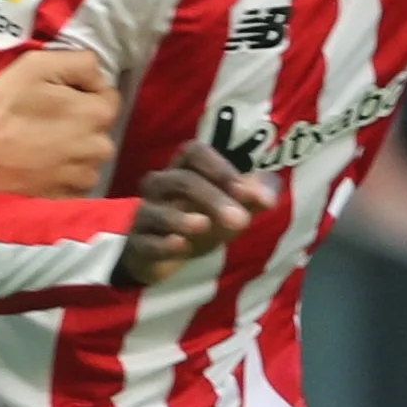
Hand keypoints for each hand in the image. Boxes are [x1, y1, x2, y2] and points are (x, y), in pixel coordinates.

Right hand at [0, 44, 120, 198]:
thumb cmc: (1, 109)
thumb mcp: (38, 66)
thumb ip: (80, 63)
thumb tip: (97, 76)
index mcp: (98, 114)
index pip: (107, 96)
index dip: (81, 92)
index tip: (54, 96)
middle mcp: (100, 149)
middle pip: (97, 129)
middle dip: (78, 123)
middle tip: (42, 121)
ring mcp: (84, 178)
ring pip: (86, 157)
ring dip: (70, 151)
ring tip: (37, 147)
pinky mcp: (67, 199)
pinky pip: (72, 183)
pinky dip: (59, 176)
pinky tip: (36, 168)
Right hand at [115, 139, 262, 288]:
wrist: (164, 255)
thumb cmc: (201, 221)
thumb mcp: (231, 207)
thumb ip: (252, 198)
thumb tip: (270, 196)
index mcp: (184, 169)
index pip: (194, 152)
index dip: (219, 167)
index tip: (244, 190)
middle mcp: (160, 186)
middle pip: (182, 180)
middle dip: (213, 198)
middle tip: (241, 220)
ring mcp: (145, 214)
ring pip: (155, 210)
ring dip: (181, 218)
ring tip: (204, 225)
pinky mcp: (137, 244)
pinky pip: (145, 242)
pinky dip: (163, 244)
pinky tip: (180, 246)